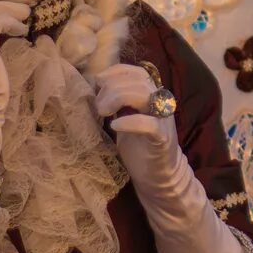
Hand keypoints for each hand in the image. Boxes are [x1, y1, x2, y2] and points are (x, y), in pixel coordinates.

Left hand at [94, 63, 245, 252]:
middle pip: (138, 77)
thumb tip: (89, 89)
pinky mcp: (162, 141)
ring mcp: (163, 121)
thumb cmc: (139, 152)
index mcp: (151, 96)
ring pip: (144, 94)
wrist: (160, 183)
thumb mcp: (124, 121)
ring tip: (104, 114)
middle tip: (98, 107)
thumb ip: (114, 104)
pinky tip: (115, 129)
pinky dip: (129, 122)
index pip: (134, 70)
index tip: (95, 86)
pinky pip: (149, 124)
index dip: (112, 73)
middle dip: (111, 87)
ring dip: (118, 99)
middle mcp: (160, 104)